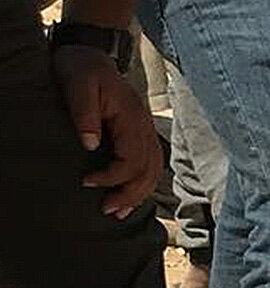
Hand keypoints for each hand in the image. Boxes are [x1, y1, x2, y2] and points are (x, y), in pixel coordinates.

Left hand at [51, 46, 159, 217]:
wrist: (92, 55)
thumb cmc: (82, 69)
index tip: (87, 182)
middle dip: (128, 194)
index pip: (132, 159)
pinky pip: (151, 166)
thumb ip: (85, 114)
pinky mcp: (141, 135)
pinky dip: (143, 185)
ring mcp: (146, 132)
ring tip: (119, 211)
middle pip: (147, 172)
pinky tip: (132, 196)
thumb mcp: (78, 85)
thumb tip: (90, 145)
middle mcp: (145, 128)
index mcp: (132, 119)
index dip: (112, 176)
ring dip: (138, 195)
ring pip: (152, 172)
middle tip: (107, 210)